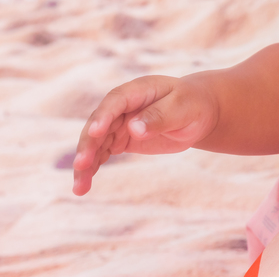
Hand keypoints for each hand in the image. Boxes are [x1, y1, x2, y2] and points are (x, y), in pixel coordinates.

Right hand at [72, 75, 218, 195]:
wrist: (199, 113)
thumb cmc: (193, 105)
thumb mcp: (183, 108)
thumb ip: (160, 117)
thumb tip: (134, 129)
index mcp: (139, 90)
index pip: (115, 101)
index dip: (103, 116)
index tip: (95, 133)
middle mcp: (123, 106)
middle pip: (99, 124)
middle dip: (88, 144)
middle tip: (82, 165)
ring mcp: (119, 123)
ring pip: (96, 142)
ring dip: (85, 163)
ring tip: (79, 187)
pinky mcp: (121, 139)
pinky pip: (102, 153)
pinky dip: (93, 167)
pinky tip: (84, 186)